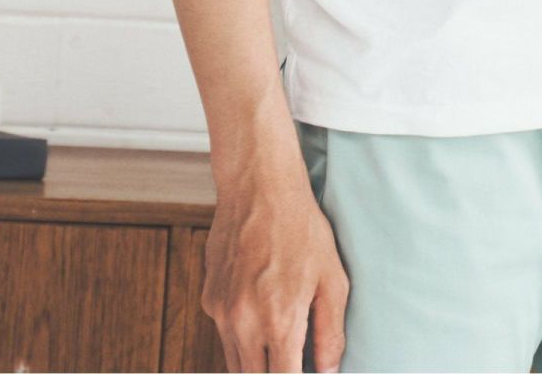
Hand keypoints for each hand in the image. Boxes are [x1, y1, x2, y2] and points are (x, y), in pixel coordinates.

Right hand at [201, 149, 349, 372]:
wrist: (259, 186)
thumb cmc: (301, 227)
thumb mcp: (332, 277)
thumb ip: (330, 332)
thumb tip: (329, 369)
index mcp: (279, 322)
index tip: (306, 373)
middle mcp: (244, 324)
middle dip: (274, 373)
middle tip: (294, 359)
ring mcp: (221, 312)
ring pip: (235, 363)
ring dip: (256, 363)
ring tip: (280, 341)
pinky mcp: (209, 298)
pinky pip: (225, 334)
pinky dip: (242, 337)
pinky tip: (260, 313)